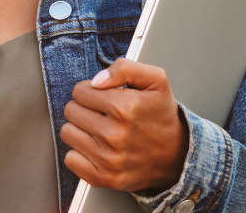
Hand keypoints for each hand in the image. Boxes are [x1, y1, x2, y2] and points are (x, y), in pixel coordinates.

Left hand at [60, 58, 189, 192]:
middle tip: (104, 115)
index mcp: (124, 107)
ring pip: (67, 132)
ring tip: (101, 131)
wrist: (178, 157)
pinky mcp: (103, 178)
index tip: (105, 98)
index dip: (92, 91)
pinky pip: (70, 159)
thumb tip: (96, 81)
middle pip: (71, 110)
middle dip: (85, 109)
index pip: (79, 91)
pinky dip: (80, 153)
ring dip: (81, 130)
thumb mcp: (155, 81)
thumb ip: (125, 68)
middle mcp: (114, 134)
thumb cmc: (162, 116)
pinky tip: (97, 149)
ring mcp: (107, 159)